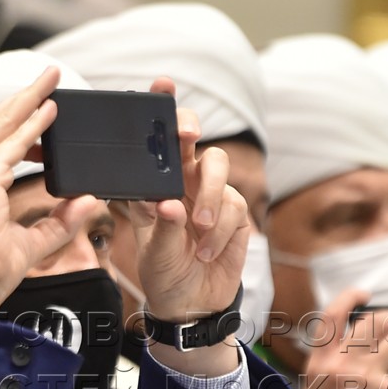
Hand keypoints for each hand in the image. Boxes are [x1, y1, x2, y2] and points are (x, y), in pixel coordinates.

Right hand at [0, 68, 102, 316]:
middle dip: (21, 97)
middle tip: (47, 77)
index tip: (34, 106)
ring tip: (51, 81)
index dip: (10, 119)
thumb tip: (87, 201)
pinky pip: (12, 145)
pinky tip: (52, 112)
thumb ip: (59, 222)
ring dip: (27, 100)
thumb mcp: (30, 243)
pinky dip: (33, 125)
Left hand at [120, 77, 251, 376]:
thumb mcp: (151, 252)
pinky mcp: (235, 213)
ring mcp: (211, 195)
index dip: (162, 108)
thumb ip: (159, 226)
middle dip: (188, 132)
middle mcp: (184, 182)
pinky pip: (233, 206)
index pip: (158, 141)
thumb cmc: (163, 272)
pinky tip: (206, 252)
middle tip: (184, 137)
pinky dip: (220, 230)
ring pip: (217, 168)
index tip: (162, 84)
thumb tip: (169, 204)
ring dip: (209, 197)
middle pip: (193, 140)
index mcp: (157, 184)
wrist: (191, 304)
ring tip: (198, 230)